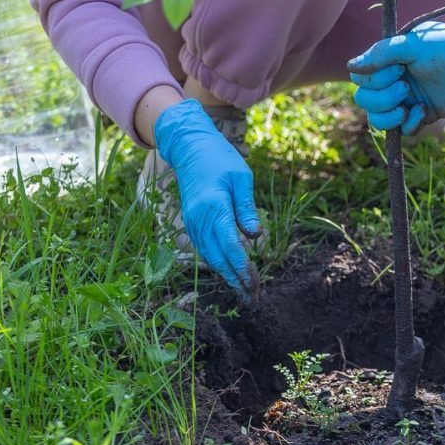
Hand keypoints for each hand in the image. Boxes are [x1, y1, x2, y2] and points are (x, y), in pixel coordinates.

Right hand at [154, 99, 260, 295]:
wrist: (189, 147)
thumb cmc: (220, 158)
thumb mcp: (241, 178)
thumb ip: (246, 208)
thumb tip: (255, 236)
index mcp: (214, 207)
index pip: (231, 246)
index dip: (243, 268)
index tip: (255, 284)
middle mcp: (199, 218)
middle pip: (218, 258)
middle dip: (236, 279)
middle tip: (253, 296)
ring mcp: (192, 221)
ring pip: (209, 256)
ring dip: (226, 274)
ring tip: (243, 290)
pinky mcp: (191, 222)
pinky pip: (204, 248)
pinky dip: (217, 262)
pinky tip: (229, 272)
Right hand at [347, 14, 444, 133]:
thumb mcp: (414, 45)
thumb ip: (382, 54)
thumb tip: (350, 66)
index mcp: (391, 60)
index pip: (361, 78)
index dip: (373, 79)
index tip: (398, 70)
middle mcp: (396, 80)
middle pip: (365, 100)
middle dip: (380, 98)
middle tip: (404, 87)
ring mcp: (409, 98)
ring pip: (379, 119)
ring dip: (387, 116)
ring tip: (406, 107)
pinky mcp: (424, 114)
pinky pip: (403, 130)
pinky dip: (409, 124)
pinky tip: (423, 111)